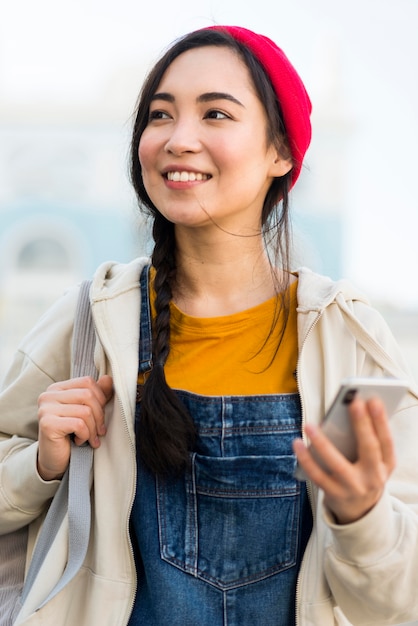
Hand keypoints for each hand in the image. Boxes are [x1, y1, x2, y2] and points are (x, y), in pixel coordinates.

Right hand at [37, 375, 113, 480]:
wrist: (55, 460)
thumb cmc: (71, 434)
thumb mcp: (87, 412)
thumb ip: (97, 394)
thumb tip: (108, 379)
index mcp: (57, 388)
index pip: (87, 382)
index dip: (101, 398)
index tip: (101, 415)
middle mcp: (48, 395)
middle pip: (88, 395)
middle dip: (99, 415)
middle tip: (99, 430)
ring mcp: (46, 409)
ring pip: (85, 411)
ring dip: (93, 429)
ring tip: (89, 438)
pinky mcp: (48, 424)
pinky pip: (79, 424)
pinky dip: (85, 435)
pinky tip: (79, 441)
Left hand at [293, 397, 395, 523]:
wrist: (360, 510)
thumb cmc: (364, 472)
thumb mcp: (375, 461)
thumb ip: (367, 439)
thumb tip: (352, 408)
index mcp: (387, 465)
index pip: (387, 441)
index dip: (381, 421)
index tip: (374, 400)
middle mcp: (374, 478)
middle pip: (369, 449)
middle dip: (362, 425)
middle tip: (353, 403)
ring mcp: (354, 488)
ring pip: (337, 464)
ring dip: (322, 443)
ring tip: (309, 425)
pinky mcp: (335, 494)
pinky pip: (317, 475)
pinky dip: (305, 459)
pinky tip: (297, 443)